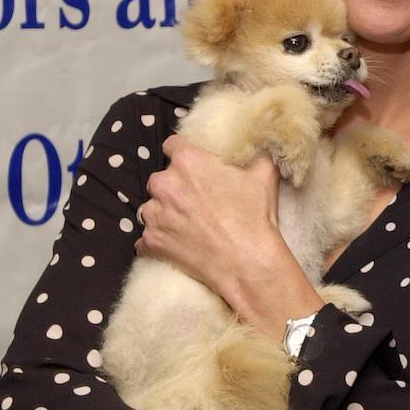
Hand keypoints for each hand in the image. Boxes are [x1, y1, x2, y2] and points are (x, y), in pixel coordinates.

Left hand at [136, 136, 322, 337]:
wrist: (247, 264)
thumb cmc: (254, 219)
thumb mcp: (264, 176)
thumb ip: (257, 154)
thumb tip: (258, 147)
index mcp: (188, 162)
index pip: (172, 145)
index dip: (183, 153)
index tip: (193, 166)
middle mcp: (164, 184)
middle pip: (161, 178)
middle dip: (174, 187)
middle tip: (196, 200)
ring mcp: (154, 214)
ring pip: (151, 207)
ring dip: (164, 213)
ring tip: (187, 225)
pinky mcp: (150, 241)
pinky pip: (145, 237)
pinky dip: (158, 240)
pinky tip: (177, 244)